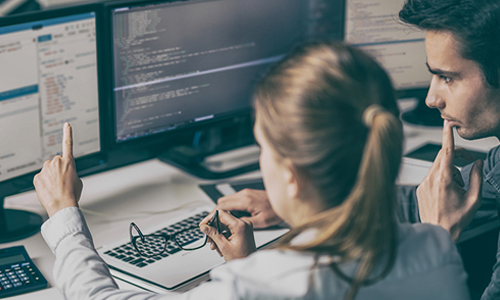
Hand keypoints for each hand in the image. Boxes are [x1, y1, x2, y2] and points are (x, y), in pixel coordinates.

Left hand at [34, 123, 82, 217]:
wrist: (62, 204)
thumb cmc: (72, 194)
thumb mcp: (78, 180)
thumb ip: (71, 171)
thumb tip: (63, 173)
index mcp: (69, 162)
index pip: (68, 144)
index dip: (68, 133)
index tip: (67, 125)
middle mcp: (56, 162)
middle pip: (56, 162)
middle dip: (58, 169)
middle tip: (62, 181)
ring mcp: (45, 169)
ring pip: (48, 169)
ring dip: (51, 176)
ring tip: (57, 187)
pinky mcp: (37, 177)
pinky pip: (41, 177)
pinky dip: (44, 182)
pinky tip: (49, 189)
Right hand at [200, 210, 255, 260]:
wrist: (249, 265)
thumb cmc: (242, 258)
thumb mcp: (224, 246)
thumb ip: (213, 234)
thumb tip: (204, 226)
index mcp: (240, 225)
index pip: (221, 214)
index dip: (210, 218)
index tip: (203, 225)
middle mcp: (243, 223)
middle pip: (222, 219)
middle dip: (213, 229)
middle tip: (208, 238)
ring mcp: (244, 226)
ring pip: (224, 225)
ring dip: (217, 234)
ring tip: (214, 245)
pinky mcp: (243, 230)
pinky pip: (229, 229)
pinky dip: (222, 236)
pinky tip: (219, 246)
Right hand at [216, 189, 282, 228]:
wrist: (285, 201)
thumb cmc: (275, 212)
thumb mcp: (260, 222)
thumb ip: (244, 223)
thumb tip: (232, 225)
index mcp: (245, 201)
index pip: (222, 206)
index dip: (213, 214)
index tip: (209, 221)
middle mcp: (244, 194)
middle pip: (221, 201)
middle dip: (216, 212)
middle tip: (215, 222)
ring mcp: (245, 192)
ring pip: (226, 199)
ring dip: (223, 209)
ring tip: (225, 221)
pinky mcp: (248, 193)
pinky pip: (234, 199)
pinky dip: (230, 207)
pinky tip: (234, 216)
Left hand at [416, 120, 482, 241]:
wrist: (438, 232)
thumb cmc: (456, 219)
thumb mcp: (474, 199)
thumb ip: (477, 177)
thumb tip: (477, 163)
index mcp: (444, 179)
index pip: (446, 152)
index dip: (447, 136)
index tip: (447, 124)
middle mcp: (430, 179)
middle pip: (443, 156)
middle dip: (457, 156)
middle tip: (470, 162)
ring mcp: (423, 183)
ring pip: (438, 166)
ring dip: (451, 170)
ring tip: (458, 188)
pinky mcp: (420, 188)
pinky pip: (432, 175)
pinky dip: (442, 178)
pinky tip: (448, 192)